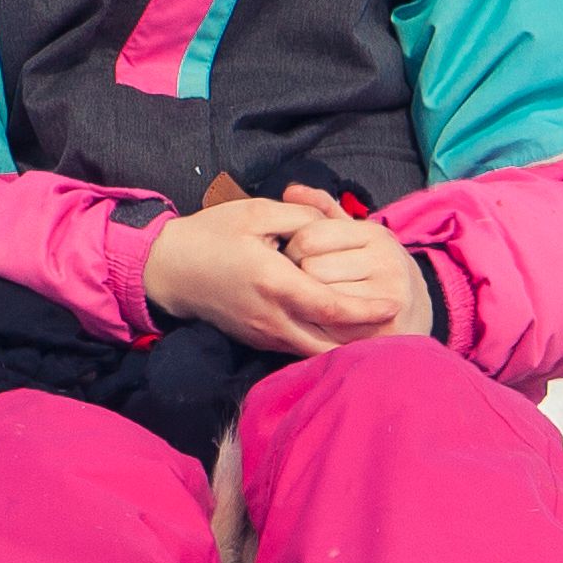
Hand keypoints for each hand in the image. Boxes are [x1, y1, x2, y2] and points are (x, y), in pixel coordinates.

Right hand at [139, 194, 390, 354]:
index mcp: (274, 282)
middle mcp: (272, 316)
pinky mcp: (258, 340)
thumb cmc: (211, 235)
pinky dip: (323, 344)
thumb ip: (301, 216)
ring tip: (374, 332)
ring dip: (345, 344)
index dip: (366, 308)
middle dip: (364, 337)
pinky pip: (299, 348)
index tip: (393, 303)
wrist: (168, 269)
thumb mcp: (256, 212)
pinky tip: (341, 333)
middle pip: (331, 341)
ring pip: (316, 350)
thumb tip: (332, 224)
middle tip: (393, 325)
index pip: (332, 306)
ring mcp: (264, 333)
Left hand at [276, 186, 435, 339]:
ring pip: (320, 297)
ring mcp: (388, 296)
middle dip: (299, 277)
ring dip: (308, 302)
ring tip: (316, 301)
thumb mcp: (355, 236)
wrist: (416, 314)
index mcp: (375, 235)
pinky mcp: (385, 326)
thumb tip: (290, 190)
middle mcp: (386, 262)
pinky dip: (321, 324)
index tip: (296, 258)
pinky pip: (333, 324)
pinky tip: (325, 320)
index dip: (292, 248)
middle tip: (305, 283)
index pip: (311, 235)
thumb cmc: (374, 271)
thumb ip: (323, 211)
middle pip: (312, 268)